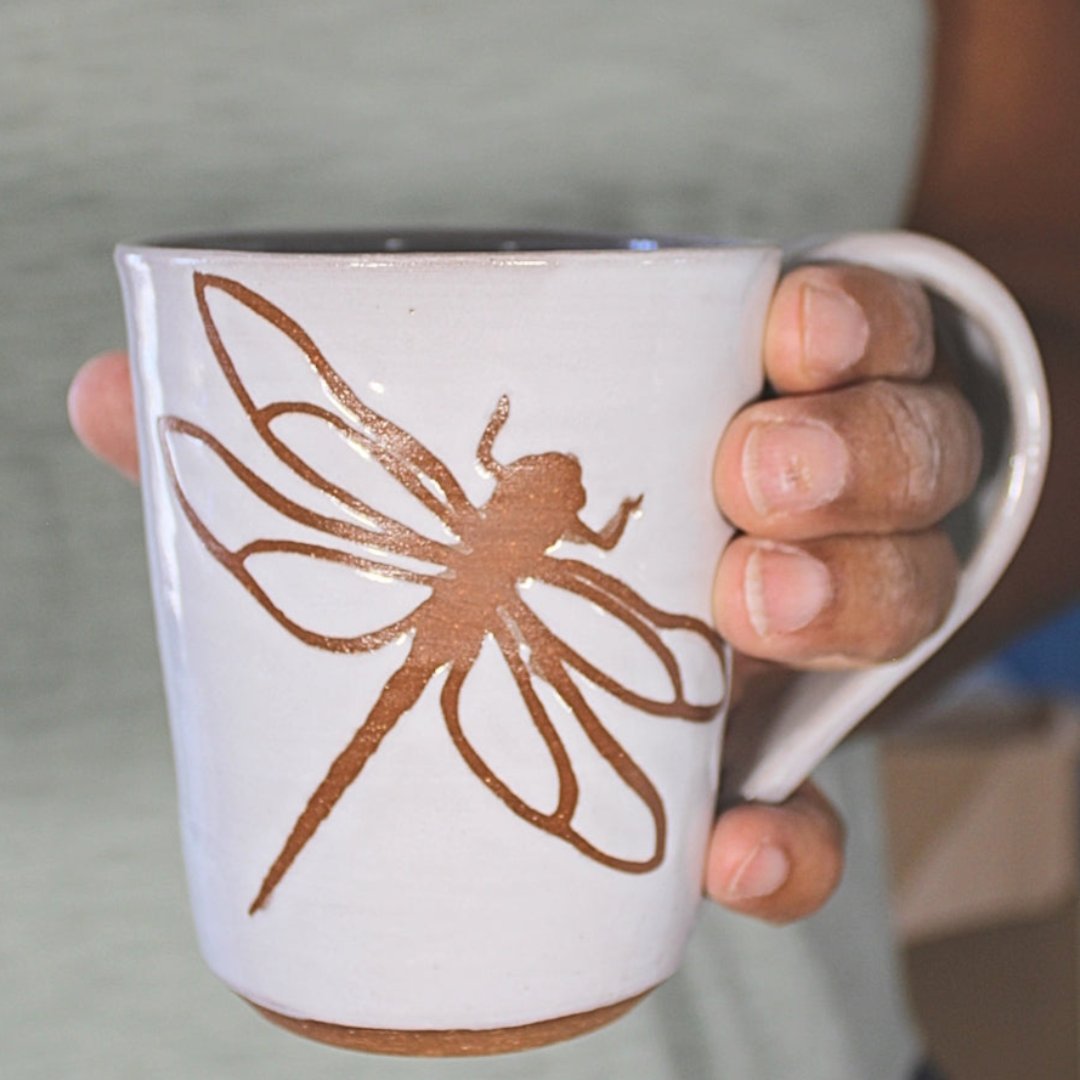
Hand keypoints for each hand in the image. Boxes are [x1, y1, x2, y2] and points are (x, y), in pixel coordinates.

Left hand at [67, 263, 980, 924]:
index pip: (846, 338)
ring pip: (906, 600)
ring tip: (753, 622)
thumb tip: (109, 394)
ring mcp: (815, 633)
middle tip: (748, 488)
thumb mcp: (438, 469)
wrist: (569, 670)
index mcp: (745, 400)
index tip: (783, 333)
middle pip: (901, 463)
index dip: (844, 327)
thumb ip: (288, 437)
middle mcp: (810, 507)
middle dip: (846, 466)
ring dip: (849, 605)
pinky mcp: (780, 768)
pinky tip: (726, 853)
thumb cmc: (500, 537)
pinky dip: (793, 832)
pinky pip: (831, 801)